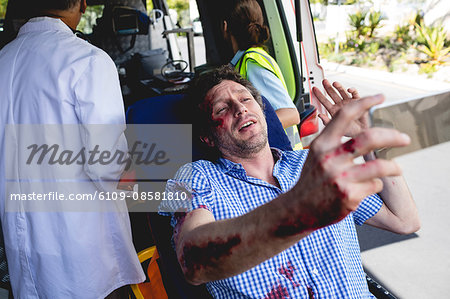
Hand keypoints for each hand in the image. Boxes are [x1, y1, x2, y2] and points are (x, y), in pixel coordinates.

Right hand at [291, 95, 409, 228]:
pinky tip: (366, 188)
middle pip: (369, 138)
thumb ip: (334, 138)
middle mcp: (330, 158)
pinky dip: (375, 184)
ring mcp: (340, 178)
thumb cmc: (312, 179)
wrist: (299, 209)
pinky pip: (375, 184)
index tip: (380, 96)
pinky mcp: (349, 196)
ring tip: (397, 169)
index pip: (344, 115)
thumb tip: (357, 117)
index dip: (364, 102)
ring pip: (380, 166)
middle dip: (392, 136)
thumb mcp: (316, 154)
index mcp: (321, 144)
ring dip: (394, 167)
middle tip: (405, 138)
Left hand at [313, 79, 368, 137]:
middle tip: (324, 82)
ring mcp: (348, 102)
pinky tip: (349, 90)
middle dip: (328, 87)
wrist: (361, 132)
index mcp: (333, 110)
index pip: (325, 101)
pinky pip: (355, 94)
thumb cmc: (349, 130)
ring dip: (339, 87)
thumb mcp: (336, 127)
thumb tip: (319, 115)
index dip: (319, 95)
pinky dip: (352, 91)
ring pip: (342, 92)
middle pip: (333, 94)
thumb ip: (327, 121)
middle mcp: (340, 104)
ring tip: (335, 84)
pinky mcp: (357, 101)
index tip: (314, 89)